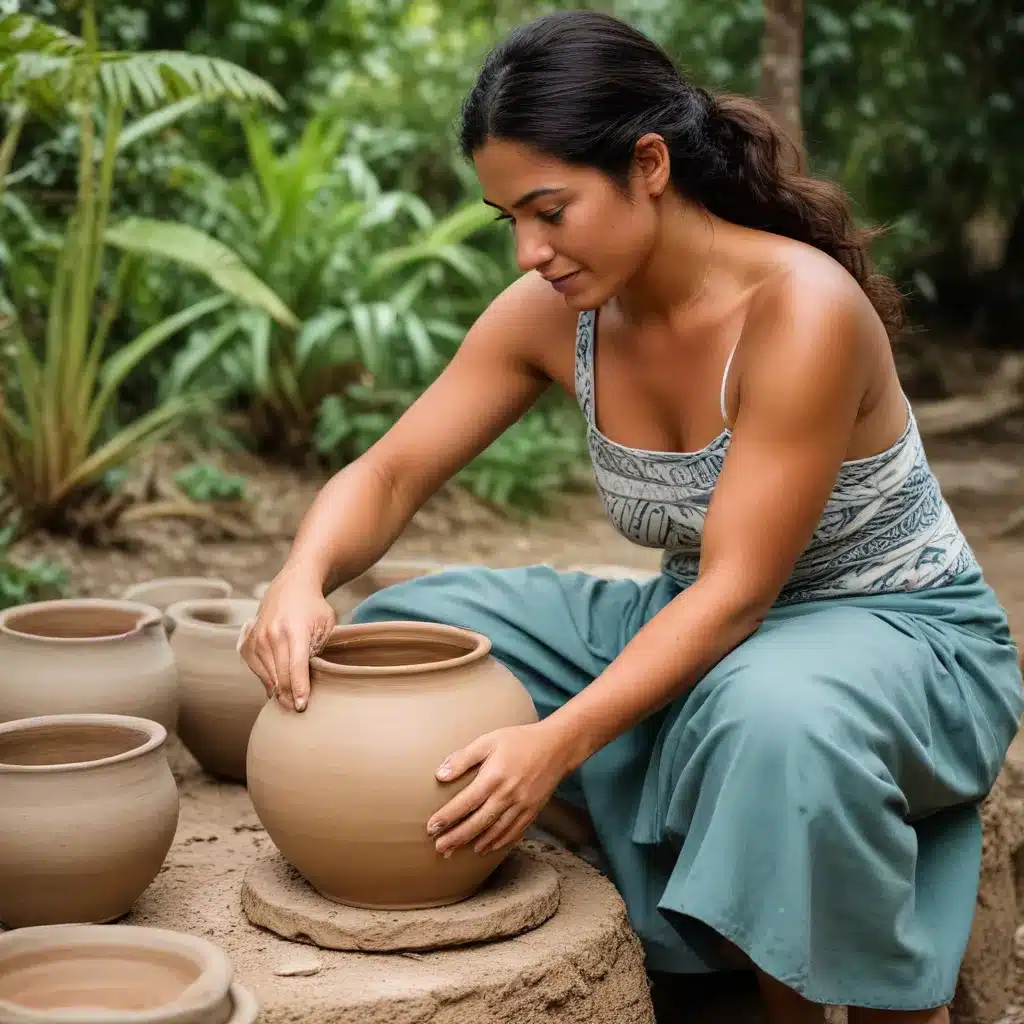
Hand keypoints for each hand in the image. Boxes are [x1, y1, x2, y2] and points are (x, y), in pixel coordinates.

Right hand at [238, 566, 334, 711]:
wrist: (291, 587)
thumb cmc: (314, 609)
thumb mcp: (326, 625)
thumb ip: (318, 650)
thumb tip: (307, 680)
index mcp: (295, 631)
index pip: (296, 668)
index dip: (300, 690)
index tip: (302, 706)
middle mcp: (272, 635)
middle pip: (280, 677)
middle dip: (290, 697)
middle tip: (298, 709)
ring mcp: (257, 639)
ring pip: (267, 676)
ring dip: (279, 692)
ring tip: (290, 701)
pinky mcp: (247, 643)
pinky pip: (256, 671)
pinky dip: (267, 680)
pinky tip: (277, 685)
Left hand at [426, 721, 571, 856]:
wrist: (556, 746)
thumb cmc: (519, 740)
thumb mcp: (489, 740)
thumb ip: (463, 758)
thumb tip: (440, 775)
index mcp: (494, 777)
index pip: (465, 803)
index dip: (447, 817)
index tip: (431, 828)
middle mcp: (508, 795)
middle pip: (478, 823)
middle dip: (456, 837)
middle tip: (439, 848)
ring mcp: (522, 805)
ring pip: (495, 831)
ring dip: (474, 843)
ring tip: (456, 852)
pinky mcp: (532, 811)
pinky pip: (513, 832)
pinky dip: (498, 842)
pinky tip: (485, 848)